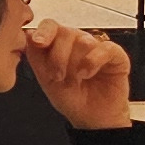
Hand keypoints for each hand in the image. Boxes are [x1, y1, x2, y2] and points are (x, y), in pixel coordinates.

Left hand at [20, 17, 135, 129]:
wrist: (92, 118)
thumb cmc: (72, 99)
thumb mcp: (46, 80)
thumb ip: (36, 57)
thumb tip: (28, 35)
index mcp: (60, 44)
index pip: (50, 26)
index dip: (44, 32)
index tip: (39, 42)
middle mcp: (78, 42)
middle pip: (65, 32)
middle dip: (58, 56)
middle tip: (58, 76)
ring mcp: (97, 47)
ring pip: (83, 40)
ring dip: (75, 62)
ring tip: (75, 79)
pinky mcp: (116, 55)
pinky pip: (105, 48)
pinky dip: (93, 61)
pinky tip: (87, 74)